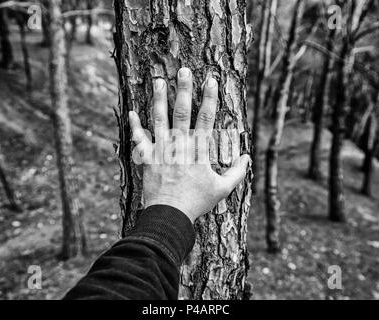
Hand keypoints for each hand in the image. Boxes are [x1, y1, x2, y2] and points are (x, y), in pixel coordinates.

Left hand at [129, 67, 250, 222]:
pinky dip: (135, 126)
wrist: (170, 214)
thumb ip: (237, 172)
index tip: (211, 80)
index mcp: (198, 150)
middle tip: (184, 70)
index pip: (206, 118)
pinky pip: (140, 139)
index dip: (210, 98)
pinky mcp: (148, 158)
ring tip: (158, 80)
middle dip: (184, 89)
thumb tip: (247, 157)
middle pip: (182, 112)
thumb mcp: (222, 189)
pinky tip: (131, 111)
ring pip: (160, 119)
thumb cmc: (196, 202)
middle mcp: (179, 145)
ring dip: (159, 99)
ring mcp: (162, 150)